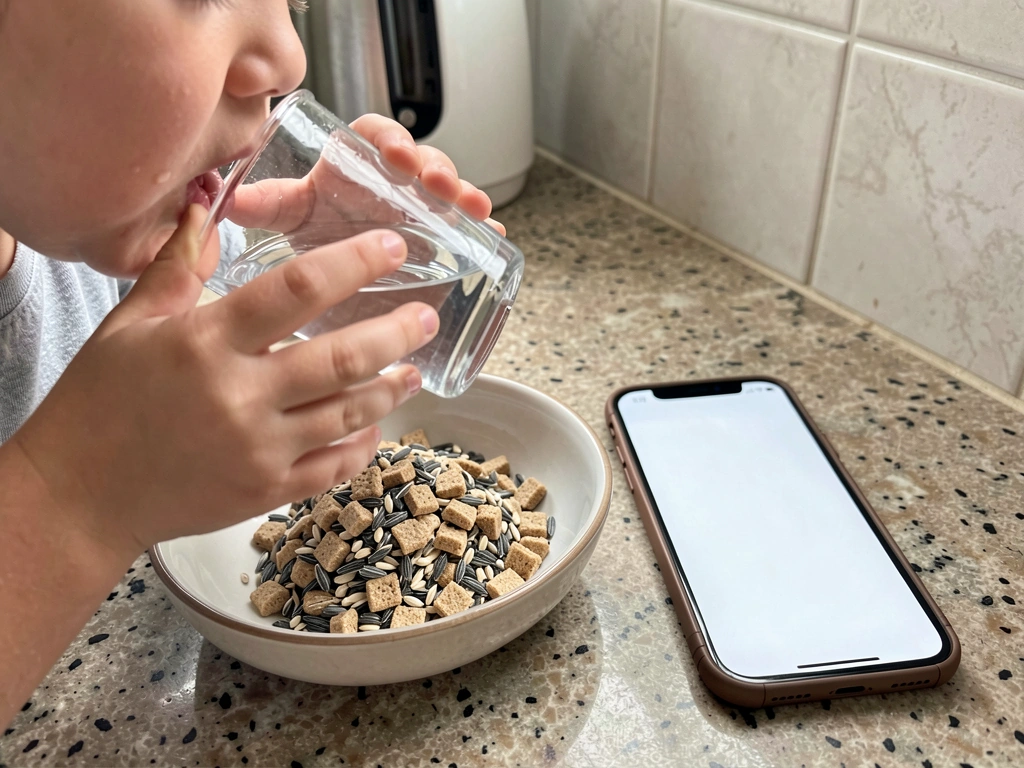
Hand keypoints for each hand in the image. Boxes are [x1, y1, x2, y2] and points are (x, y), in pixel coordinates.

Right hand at [10, 205, 438, 556]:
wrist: (81, 493)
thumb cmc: (101, 402)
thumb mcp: (129, 324)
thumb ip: (177, 267)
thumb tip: (203, 207)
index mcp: (206, 342)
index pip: (297, 290)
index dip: (354, 263)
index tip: (393, 248)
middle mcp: (240, 396)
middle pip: (340, 358)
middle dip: (394, 333)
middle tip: (425, 316)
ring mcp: (258, 450)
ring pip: (347, 415)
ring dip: (389, 388)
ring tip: (413, 369)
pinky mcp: (265, 492)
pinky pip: (332, 467)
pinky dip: (362, 446)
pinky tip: (376, 426)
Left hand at [228, 113, 505, 235]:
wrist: (333, 295)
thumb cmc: (313, 241)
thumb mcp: (289, 220)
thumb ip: (263, 204)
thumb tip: (224, 194)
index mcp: (355, 170)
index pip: (374, 136)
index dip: (389, 139)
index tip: (395, 157)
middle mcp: (393, 188)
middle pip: (420, 163)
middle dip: (435, 167)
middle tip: (438, 184)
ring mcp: (421, 215)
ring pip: (448, 194)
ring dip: (464, 194)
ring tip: (473, 207)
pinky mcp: (441, 246)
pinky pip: (468, 232)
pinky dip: (483, 231)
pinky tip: (492, 234)